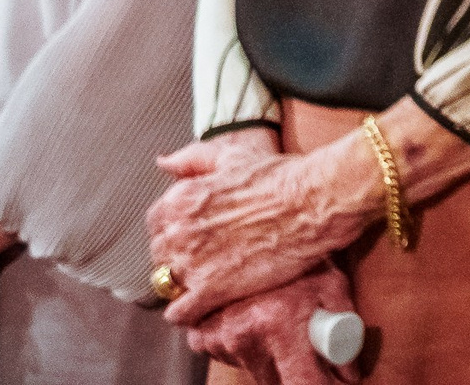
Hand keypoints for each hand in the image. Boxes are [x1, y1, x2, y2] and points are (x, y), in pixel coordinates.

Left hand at [150, 130, 374, 325]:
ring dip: (185, 286)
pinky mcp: (211, 290)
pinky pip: (180, 313)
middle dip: (181, 259)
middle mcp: (177, 232)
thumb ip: (193, 159)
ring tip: (211, 282)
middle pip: (161, 257)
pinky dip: (190, 313)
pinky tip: (208, 305)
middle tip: (210, 259)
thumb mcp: (232, 156)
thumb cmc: (279, 176)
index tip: (198, 236)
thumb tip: (164, 163)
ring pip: (168, 286)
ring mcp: (192, 263)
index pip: (156, 225)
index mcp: (179, 200)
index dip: (177, 231)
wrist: (314, 201)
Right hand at [182, 263, 362, 384]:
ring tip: (281, 322)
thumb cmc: (304, 252)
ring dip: (269, 356)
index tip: (332, 383)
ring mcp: (218, 334)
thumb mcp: (332, 285)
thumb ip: (345, 330)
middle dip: (296, 370)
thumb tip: (350, 374)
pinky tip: (256, 317)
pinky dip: (242, 343)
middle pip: (274, 380)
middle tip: (309, 346)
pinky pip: (225, 352)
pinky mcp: (200, 331)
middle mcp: (244, 334)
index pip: (301, 384)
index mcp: (279, 324)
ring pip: (251, 368)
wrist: (259, 222)